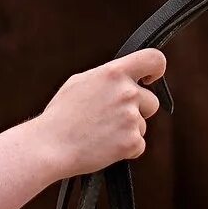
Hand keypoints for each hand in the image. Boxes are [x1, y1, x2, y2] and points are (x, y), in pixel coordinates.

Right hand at [31, 48, 165, 179]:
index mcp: (114, 73)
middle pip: (152, 102)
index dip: (157, 69)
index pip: (153, 59)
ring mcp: (131, 118)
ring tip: (101, 133)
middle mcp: (127, 93)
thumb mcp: (80, 82)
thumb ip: (107, 78)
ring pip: (142, 125)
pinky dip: (125, 149)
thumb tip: (122, 78)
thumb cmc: (61, 115)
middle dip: (138, 110)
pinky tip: (105, 146)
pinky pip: (138, 145)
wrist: (50, 145)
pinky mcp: (132, 142)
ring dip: (128, 130)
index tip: (150, 79)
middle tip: (112, 118)